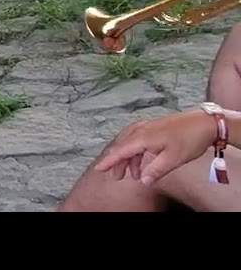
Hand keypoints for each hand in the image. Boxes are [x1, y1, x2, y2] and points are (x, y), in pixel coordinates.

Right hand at [93, 109, 219, 184]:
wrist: (205, 122)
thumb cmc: (189, 139)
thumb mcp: (173, 159)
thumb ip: (155, 170)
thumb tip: (143, 181)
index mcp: (142, 137)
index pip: (120, 151)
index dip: (109, 161)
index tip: (99, 169)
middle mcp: (141, 130)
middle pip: (122, 147)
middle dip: (118, 162)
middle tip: (117, 177)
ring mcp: (147, 127)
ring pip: (130, 144)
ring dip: (129, 159)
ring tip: (134, 174)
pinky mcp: (153, 127)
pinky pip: (138, 140)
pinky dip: (137, 152)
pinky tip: (143, 161)